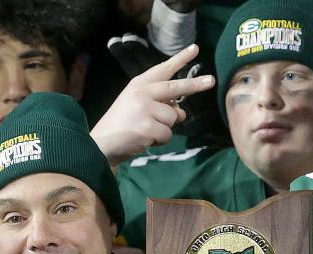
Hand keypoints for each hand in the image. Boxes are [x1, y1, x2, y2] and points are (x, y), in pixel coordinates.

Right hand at [91, 44, 213, 166]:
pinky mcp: (148, 127)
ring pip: (173, 118)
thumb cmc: (120, 125)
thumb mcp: (137, 107)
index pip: (163, 69)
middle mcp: (142, 93)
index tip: (195, 49)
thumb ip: (159, 104)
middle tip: (211, 81)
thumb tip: (182, 113)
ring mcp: (145, 109)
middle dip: (195, 85)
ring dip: (165, 129)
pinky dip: (160, 141)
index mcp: (139, 85)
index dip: (180, 59)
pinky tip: (145, 140)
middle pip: (175, 88)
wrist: (101, 144)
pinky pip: (167, 135)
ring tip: (146, 131)